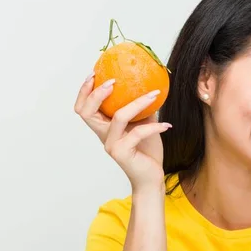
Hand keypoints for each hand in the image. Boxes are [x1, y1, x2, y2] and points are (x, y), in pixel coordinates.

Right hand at [74, 72, 170, 190]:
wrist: (151, 177)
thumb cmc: (147, 151)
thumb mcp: (144, 124)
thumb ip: (141, 109)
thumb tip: (150, 84)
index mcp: (104, 127)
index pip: (83, 108)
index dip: (84, 91)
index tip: (95, 73)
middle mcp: (103, 136)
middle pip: (87, 112)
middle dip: (97, 93)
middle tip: (113, 81)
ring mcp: (112, 145)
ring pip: (119, 117)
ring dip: (138, 103)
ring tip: (153, 94)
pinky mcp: (122, 153)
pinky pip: (138, 133)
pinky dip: (154, 127)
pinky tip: (166, 125)